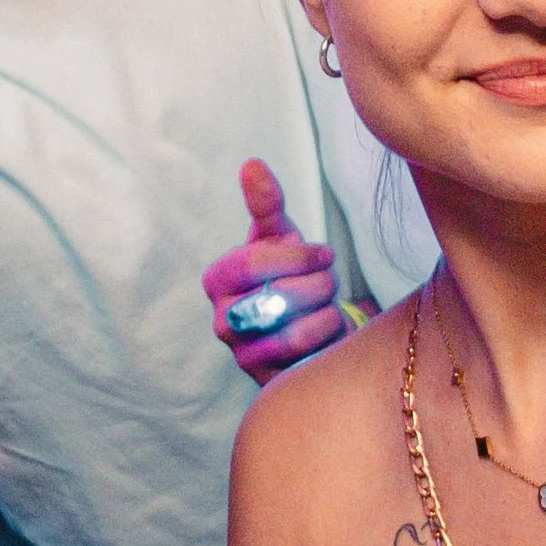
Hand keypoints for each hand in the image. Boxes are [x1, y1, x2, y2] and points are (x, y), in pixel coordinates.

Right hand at [203, 160, 345, 379]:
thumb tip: (252, 164)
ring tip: (327, 305)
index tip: (324, 255)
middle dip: (318, 285)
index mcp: (217, 280)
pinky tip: (328, 331)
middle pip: (279, 297)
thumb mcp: (279, 236)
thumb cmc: (289, 273)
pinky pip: (307, 357)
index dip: (297, 256)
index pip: (252, 264)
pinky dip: (328, 337)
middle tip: (326, 283)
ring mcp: (242, 354)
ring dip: (326, 311)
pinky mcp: (267, 381)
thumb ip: (266, 202)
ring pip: (295, 331)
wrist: (307, 324)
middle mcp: (222, 321)